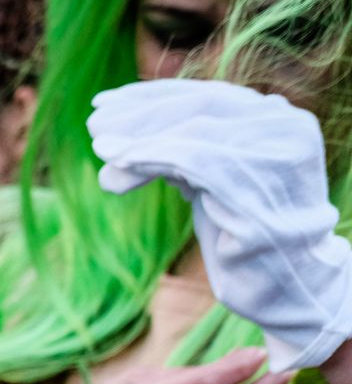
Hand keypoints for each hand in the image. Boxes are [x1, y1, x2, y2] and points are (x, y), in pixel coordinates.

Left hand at [91, 79, 351, 370]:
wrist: (289, 286)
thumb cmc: (244, 239)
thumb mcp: (210, 184)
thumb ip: (184, 155)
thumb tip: (116, 144)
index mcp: (279, 120)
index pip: (208, 97)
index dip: (152, 97)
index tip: (105, 103)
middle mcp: (287, 127)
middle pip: (201, 106)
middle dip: (140, 113)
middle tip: (94, 122)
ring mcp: (279, 156)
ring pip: (195, 130)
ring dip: (140, 137)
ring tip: (100, 146)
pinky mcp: (260, 188)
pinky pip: (194, 162)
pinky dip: (151, 158)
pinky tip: (118, 165)